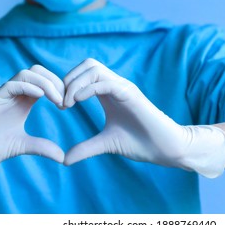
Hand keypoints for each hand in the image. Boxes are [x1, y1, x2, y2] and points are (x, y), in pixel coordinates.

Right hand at [0, 65, 64, 191]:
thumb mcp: (21, 146)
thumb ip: (41, 147)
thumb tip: (63, 157)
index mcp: (22, 102)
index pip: (44, 82)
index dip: (59, 88)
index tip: (68, 105)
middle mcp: (13, 95)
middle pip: (38, 72)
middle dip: (56, 82)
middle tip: (65, 101)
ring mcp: (2, 96)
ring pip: (27, 73)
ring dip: (46, 83)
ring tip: (57, 101)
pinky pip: (12, 84)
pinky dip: (29, 86)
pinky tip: (40, 97)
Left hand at [62, 59, 224, 177]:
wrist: (165, 148)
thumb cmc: (140, 143)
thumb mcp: (105, 144)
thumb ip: (85, 148)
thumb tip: (64, 160)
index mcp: (108, 93)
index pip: (83, 74)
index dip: (67, 85)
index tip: (60, 106)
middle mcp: (115, 86)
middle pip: (88, 64)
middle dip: (69, 79)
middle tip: (61, 102)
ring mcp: (123, 88)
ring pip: (95, 68)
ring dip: (76, 83)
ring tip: (68, 104)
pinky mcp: (131, 94)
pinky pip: (106, 82)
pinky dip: (88, 88)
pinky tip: (78, 102)